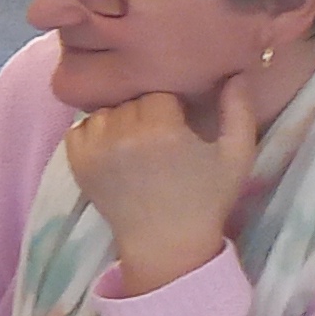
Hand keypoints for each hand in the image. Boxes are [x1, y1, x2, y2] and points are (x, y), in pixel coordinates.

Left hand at [64, 81, 260, 293]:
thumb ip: (238, 110)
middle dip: (146, 111)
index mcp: (161, 130)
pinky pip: (79, 128)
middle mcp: (122, 135)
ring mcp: (94, 150)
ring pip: (104, 110)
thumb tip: (236, 72)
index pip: (158, 91)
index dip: (172, 105)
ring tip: (139, 141)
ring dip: (119, 119)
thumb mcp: (237, 154)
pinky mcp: (76, 163)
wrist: (165, 243)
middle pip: (129, 99)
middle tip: (161, 133)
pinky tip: (116, 149)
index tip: (180, 122)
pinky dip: (95, 133)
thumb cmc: (207, 198)